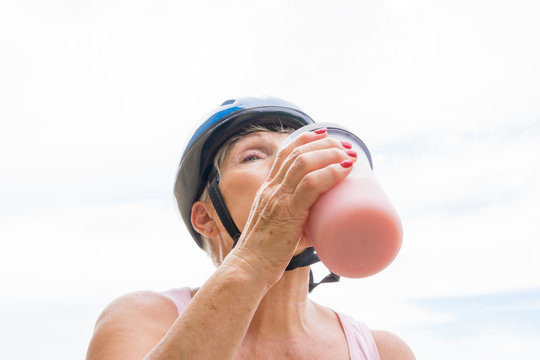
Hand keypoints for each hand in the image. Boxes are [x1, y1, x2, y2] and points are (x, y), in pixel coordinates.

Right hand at [227, 129, 355, 285]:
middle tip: (346, 147)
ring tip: (350, 156)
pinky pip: (311, 185)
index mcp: (268, 189)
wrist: (249, 268)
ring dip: (331, 154)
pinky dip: (330, 173)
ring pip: (304, 163)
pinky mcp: (287, 213)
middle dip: (325, 143)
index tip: (324, 134)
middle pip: (298, 152)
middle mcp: (271, 189)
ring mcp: (278, 199)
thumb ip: (300, 223)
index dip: (305, 138)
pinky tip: (345, 170)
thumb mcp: (279, 227)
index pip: (284, 152)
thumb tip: (324, 228)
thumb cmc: (266, 253)